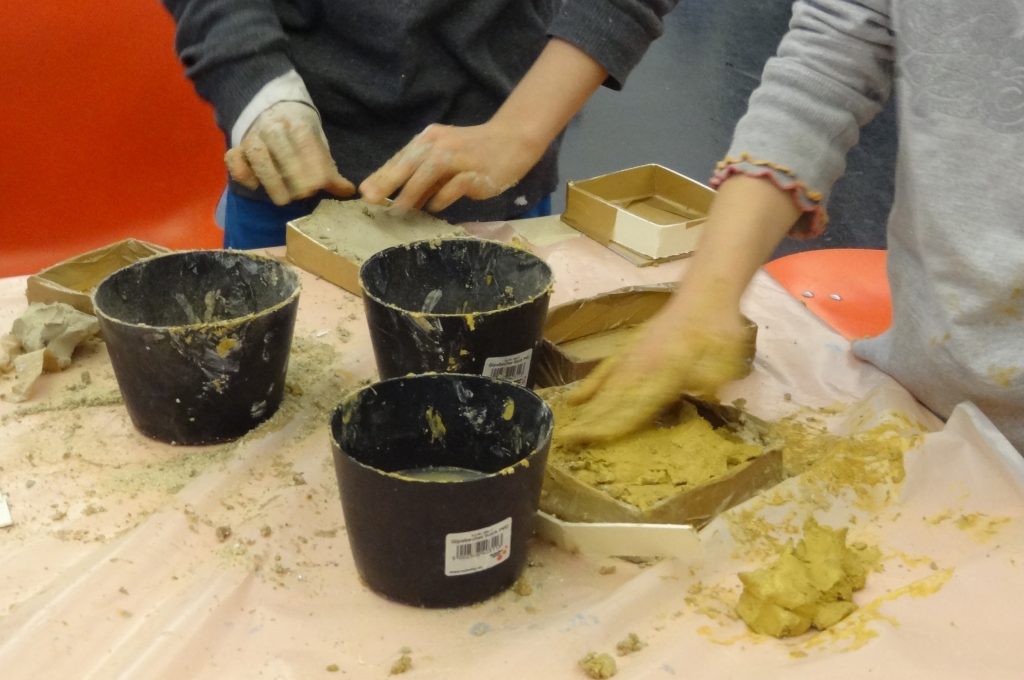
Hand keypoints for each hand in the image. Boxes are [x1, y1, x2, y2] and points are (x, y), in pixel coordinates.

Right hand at [225, 101, 354, 205]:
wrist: (273, 111)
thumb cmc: (300, 135)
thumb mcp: (318, 144)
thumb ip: (329, 168)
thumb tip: (349, 191)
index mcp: (297, 123)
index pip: (305, 142)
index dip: (313, 165)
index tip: (319, 186)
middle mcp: (272, 127)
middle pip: (280, 148)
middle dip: (293, 174)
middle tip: (304, 195)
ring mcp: (253, 137)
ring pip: (257, 155)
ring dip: (270, 179)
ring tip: (283, 200)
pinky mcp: (237, 148)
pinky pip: (233, 159)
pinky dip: (242, 173)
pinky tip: (255, 186)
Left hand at [358, 119, 546, 213]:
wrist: (512, 139)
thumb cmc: (474, 151)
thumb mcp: (445, 158)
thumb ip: (425, 177)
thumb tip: (401, 200)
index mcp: (429, 140)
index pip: (401, 158)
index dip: (382, 175)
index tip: (363, 191)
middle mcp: (440, 145)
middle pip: (409, 163)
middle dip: (387, 181)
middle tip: (369, 198)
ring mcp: (458, 157)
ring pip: (428, 173)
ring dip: (411, 192)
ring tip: (396, 209)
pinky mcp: (475, 172)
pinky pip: (454, 186)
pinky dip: (442, 198)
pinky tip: (433, 208)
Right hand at [559, 302, 755, 445]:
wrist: (706, 294)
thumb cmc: (719, 330)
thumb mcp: (726, 361)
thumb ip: (710, 382)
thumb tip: (701, 396)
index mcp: (666, 372)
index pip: (634, 405)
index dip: (613, 423)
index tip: (592, 439)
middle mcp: (643, 366)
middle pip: (613, 399)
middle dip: (591, 421)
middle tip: (567, 441)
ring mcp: (633, 356)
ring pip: (606, 387)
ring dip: (587, 409)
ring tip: (569, 428)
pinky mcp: (630, 348)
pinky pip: (606, 370)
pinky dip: (590, 385)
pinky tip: (576, 399)